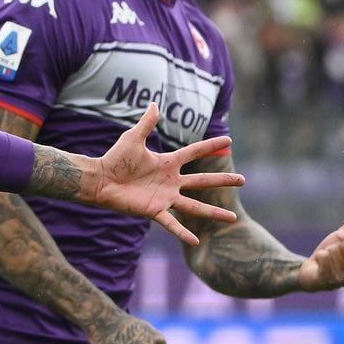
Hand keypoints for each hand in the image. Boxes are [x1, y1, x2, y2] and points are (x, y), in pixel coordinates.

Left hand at [77, 103, 242, 245]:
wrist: (100, 179)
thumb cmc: (115, 159)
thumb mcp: (133, 138)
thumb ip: (146, 123)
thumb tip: (155, 103)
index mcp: (168, 162)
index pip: (195, 152)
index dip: (211, 146)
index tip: (229, 140)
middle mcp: (171, 181)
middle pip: (202, 181)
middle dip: (223, 181)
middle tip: (243, 180)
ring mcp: (165, 197)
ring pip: (194, 206)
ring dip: (213, 212)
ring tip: (232, 218)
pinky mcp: (154, 210)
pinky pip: (172, 223)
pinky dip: (183, 232)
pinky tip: (197, 240)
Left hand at [295, 222, 343, 292]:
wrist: (313, 272)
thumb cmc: (333, 254)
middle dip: (338, 242)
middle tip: (334, 250)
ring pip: (335, 251)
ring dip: (329, 250)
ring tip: (327, 254)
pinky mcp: (327, 282)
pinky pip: (324, 259)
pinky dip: (320, 254)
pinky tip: (320, 258)